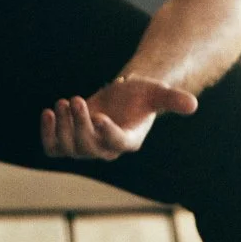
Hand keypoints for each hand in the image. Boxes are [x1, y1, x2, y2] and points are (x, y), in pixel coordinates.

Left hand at [41, 76, 197, 159]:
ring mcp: (86, 148)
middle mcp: (106, 149)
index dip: (106, 133)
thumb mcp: (157, 93)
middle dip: (79, 124)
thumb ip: (173, 100)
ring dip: (62, 126)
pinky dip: (47, 133)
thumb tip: (193, 105)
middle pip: (88, 147)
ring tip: (64, 102)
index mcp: (129, 140)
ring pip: (69, 148)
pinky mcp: (69, 142)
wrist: (121, 96)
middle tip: (77, 99)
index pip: (116, 144)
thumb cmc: (141, 94)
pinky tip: (49, 111)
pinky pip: (53, 148)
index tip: (98, 115)